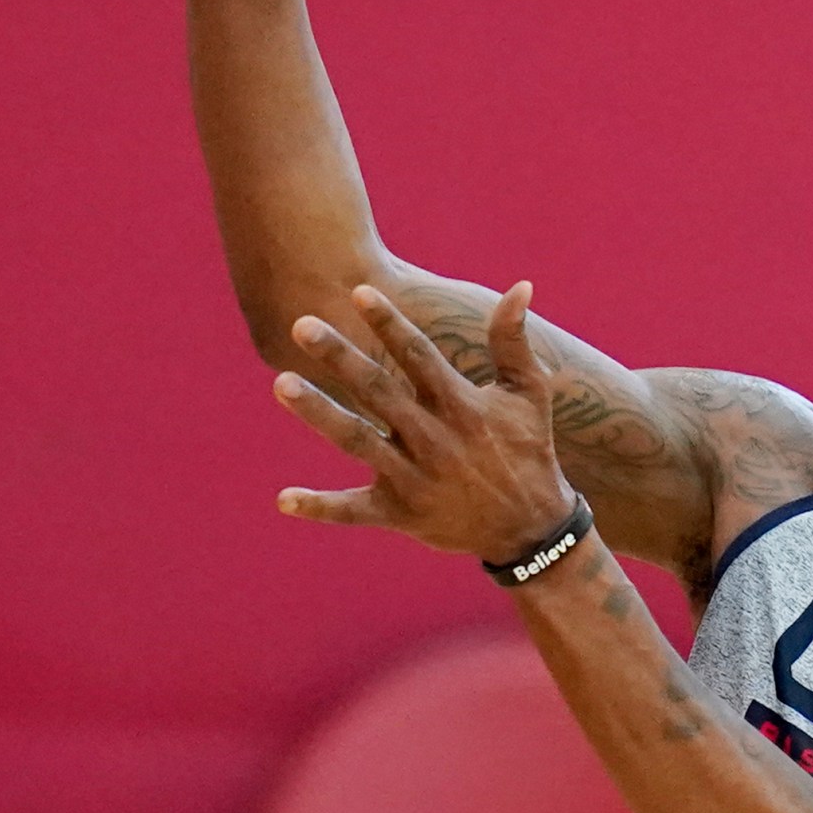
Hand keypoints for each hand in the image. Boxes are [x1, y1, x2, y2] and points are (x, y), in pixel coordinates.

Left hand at [273, 283, 580, 564]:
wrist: (530, 528)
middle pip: (378, 390)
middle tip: (301, 325)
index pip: (418, 356)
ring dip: (318, 413)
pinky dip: (320, 507)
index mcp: (461, 405)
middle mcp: (433, 438)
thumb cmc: (528, 449)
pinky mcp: (399, 514)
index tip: (359, 292)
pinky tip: (282, 499)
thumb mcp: (528, 393)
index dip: (389, 323)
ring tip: (281, 382)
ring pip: (357, 440)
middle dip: (340, 357)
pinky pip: (353, 512)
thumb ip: (513, 341)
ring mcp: (413, 478)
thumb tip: (521, 285)